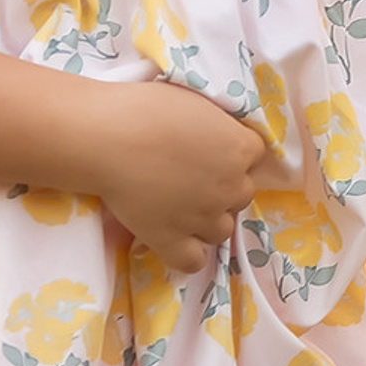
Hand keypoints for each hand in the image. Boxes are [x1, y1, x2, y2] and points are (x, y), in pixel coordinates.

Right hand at [89, 82, 270, 275]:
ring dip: (207, 222)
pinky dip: (187, 254)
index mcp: (241, 149)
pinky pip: (193, 261)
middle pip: (241, 195)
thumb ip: (220, 127)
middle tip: (191, 178)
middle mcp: (231, 187)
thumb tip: (219, 136)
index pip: (254, 157)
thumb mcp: (199, 104)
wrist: (110, 138)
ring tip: (180, 207)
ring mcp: (204, 218)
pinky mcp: (172, 241)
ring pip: (222, 230)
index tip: (210, 150)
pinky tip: (174, 240)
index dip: (232, 154)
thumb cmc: (150, 109)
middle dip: (222, 189)